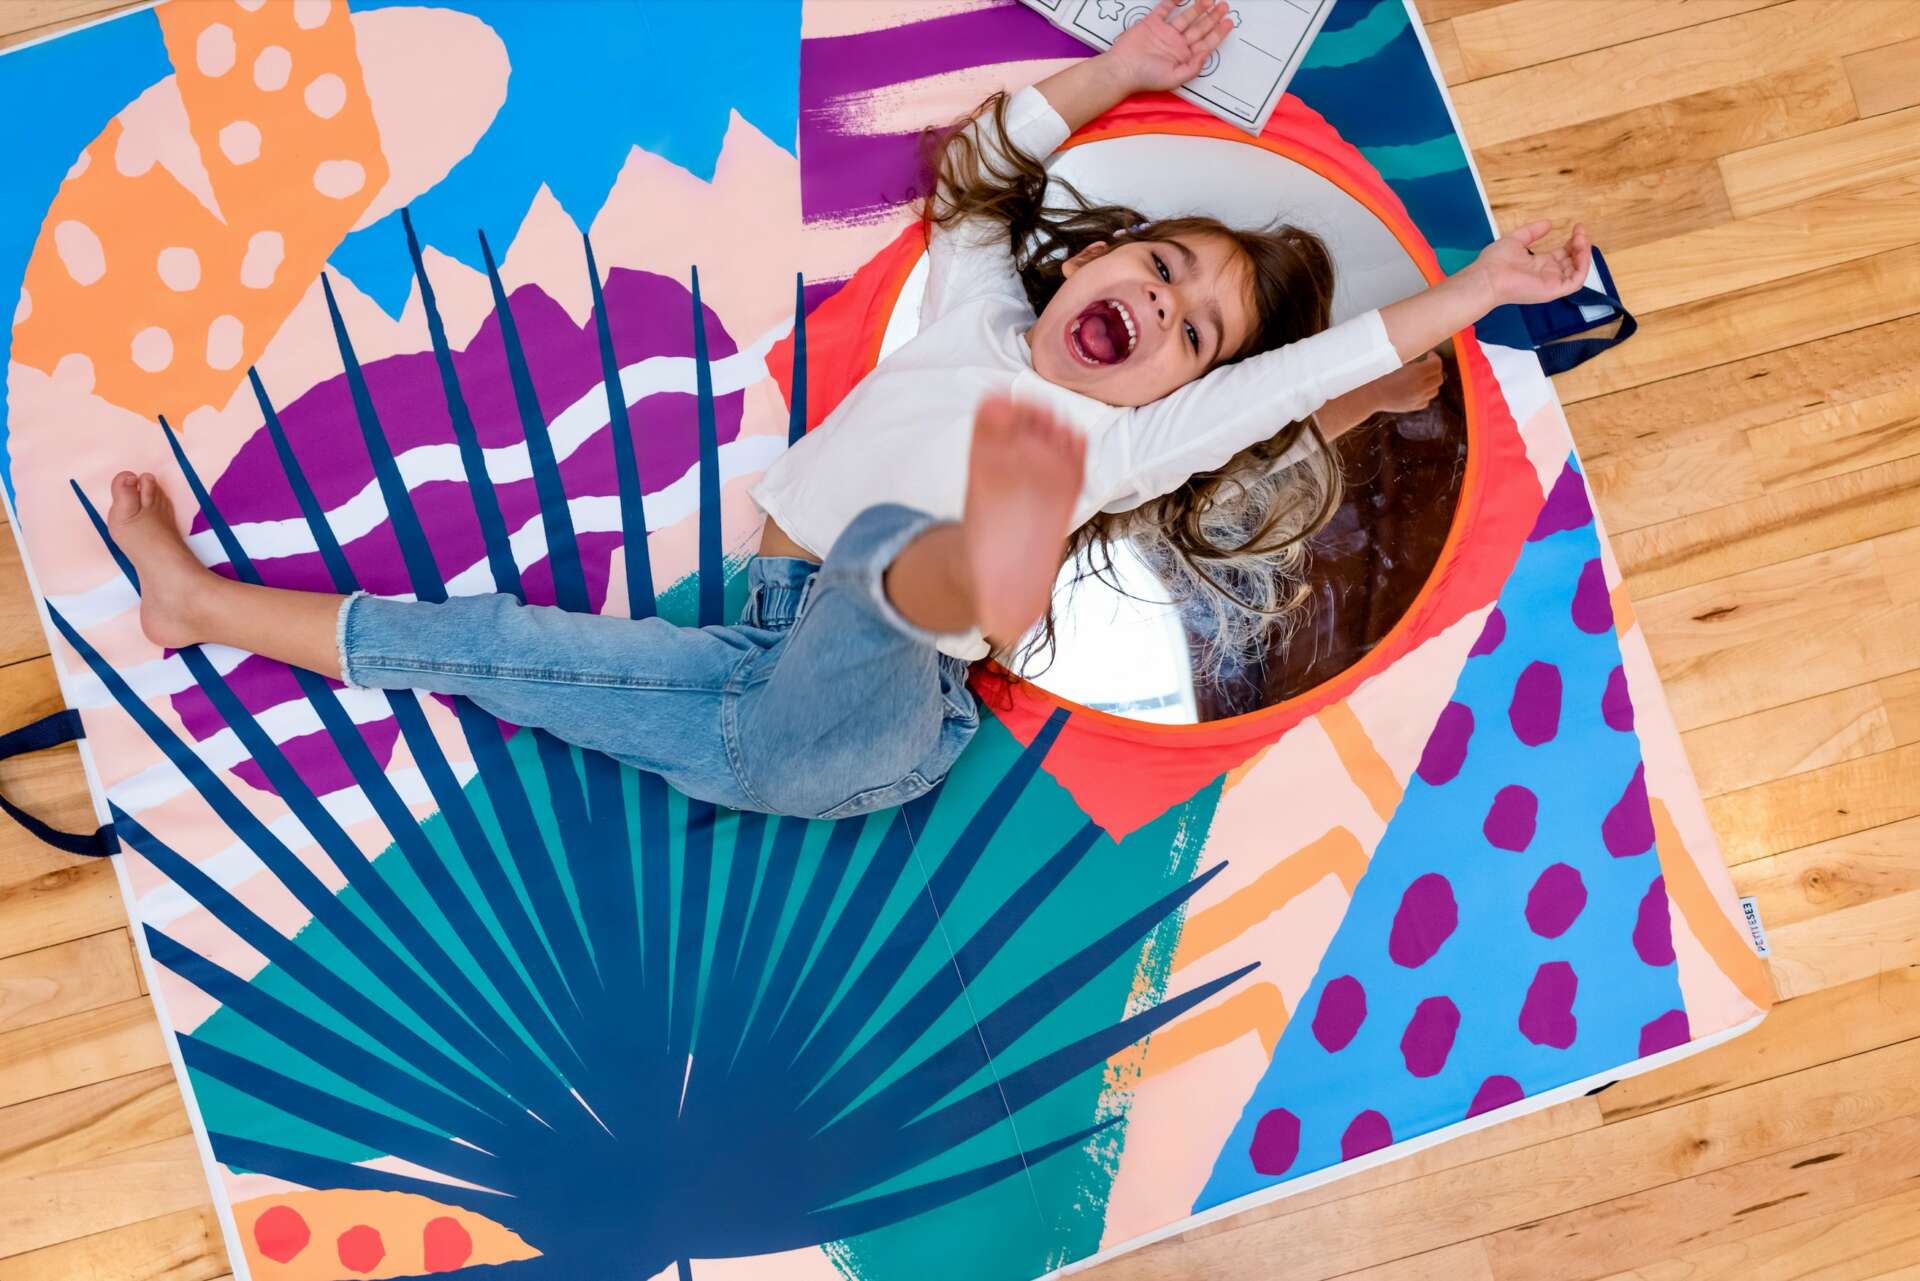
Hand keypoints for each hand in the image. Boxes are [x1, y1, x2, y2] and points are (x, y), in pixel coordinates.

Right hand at [1104, 0, 1234, 92]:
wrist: (1122, 69)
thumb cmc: (1146, 78)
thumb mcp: (1174, 79)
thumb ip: (1193, 67)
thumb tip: (1207, 53)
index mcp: (1183, 57)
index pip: (1205, 43)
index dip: (1218, 33)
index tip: (1229, 23)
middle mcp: (1176, 43)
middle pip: (1199, 28)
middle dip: (1213, 17)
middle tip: (1224, 6)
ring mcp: (1164, 32)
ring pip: (1186, 17)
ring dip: (1199, 8)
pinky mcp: (1151, 23)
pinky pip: (1165, 8)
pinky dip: (1174, 1)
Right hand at [1315, 353, 1444, 437]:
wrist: (1369, 395)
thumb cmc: (1378, 375)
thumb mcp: (1395, 362)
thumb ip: (1410, 359)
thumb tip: (1418, 354)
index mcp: (1417, 372)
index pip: (1437, 364)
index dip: (1435, 358)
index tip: (1429, 355)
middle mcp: (1421, 386)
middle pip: (1439, 378)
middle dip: (1435, 370)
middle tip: (1427, 365)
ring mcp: (1418, 398)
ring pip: (1435, 391)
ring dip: (1431, 383)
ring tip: (1422, 378)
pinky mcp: (1412, 407)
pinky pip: (1426, 401)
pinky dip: (1424, 395)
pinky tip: (1416, 390)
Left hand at [1469, 220, 1591, 307]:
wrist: (1487, 277)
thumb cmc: (1496, 261)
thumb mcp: (1516, 239)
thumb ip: (1532, 232)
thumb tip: (1548, 223)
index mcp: (1539, 265)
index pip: (1563, 254)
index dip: (1573, 242)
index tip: (1577, 228)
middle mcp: (1548, 275)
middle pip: (1573, 262)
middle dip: (1580, 246)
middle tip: (1580, 231)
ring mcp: (1552, 284)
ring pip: (1577, 271)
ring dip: (1584, 254)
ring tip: (1581, 239)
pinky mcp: (1553, 290)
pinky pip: (1576, 281)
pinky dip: (1583, 266)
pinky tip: (1580, 250)